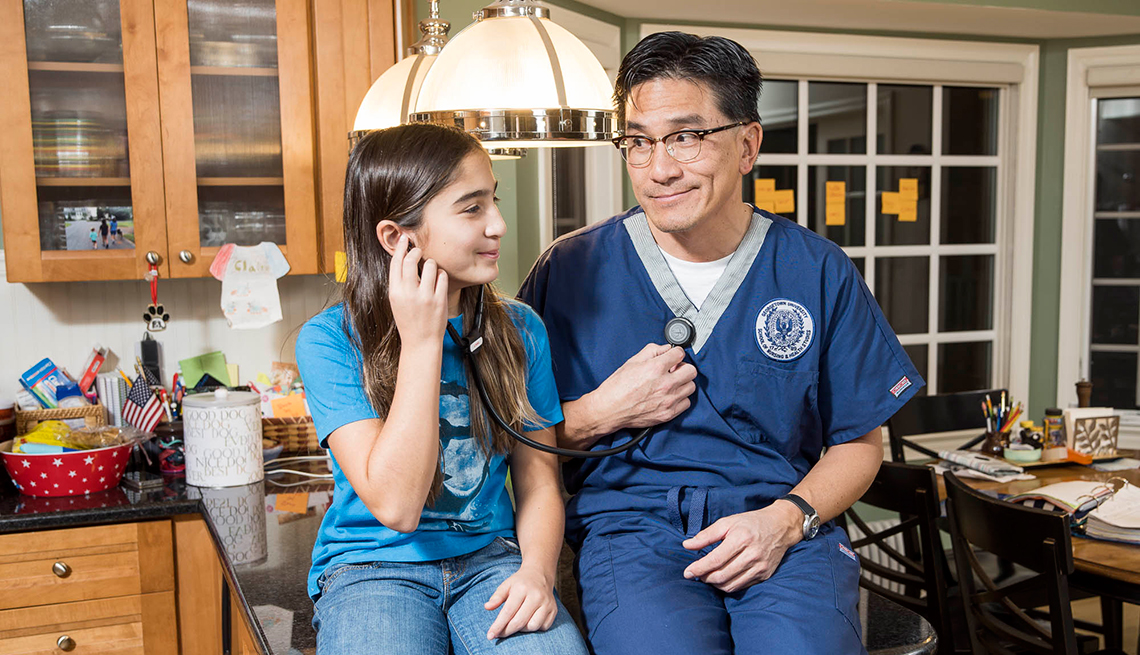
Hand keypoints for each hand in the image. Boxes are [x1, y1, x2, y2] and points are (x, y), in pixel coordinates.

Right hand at [388, 235, 447, 345]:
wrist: (421, 341)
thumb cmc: (408, 320)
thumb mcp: (397, 301)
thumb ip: (399, 282)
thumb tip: (403, 258)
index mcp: (395, 292)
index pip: (396, 263)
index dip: (400, 248)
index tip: (404, 240)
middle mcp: (409, 293)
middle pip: (411, 260)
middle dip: (416, 252)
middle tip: (419, 251)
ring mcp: (425, 297)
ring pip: (430, 265)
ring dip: (431, 264)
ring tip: (430, 271)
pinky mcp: (440, 300)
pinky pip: (442, 276)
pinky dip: (441, 275)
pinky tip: (438, 280)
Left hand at [484, 566, 557, 639]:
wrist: (540, 574)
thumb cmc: (520, 583)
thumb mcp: (506, 585)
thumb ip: (497, 596)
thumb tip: (487, 607)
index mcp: (522, 588)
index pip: (508, 611)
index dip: (498, 625)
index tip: (490, 635)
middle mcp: (536, 596)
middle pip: (519, 621)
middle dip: (507, 631)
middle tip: (500, 634)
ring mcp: (547, 603)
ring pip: (532, 626)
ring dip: (521, 629)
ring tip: (516, 622)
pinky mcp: (554, 610)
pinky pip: (543, 627)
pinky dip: (534, 628)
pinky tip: (528, 620)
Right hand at [596, 343, 696, 429]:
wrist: (609, 410)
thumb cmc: (617, 387)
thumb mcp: (632, 361)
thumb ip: (652, 351)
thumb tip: (666, 348)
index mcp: (656, 368)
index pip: (680, 354)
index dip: (675, 354)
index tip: (673, 357)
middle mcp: (665, 384)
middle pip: (691, 371)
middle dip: (683, 368)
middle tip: (674, 370)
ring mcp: (668, 400)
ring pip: (691, 387)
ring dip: (683, 383)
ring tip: (671, 384)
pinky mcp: (668, 414)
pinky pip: (686, 403)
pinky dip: (680, 399)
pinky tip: (669, 396)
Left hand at [681, 502, 802, 592]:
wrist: (781, 526)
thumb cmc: (751, 522)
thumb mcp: (727, 522)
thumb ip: (706, 535)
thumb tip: (687, 545)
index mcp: (741, 538)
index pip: (715, 560)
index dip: (699, 568)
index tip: (687, 572)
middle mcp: (752, 555)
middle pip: (722, 576)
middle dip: (705, 578)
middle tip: (696, 574)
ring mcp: (760, 567)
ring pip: (731, 585)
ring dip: (715, 584)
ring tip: (708, 576)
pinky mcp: (765, 575)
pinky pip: (742, 586)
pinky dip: (728, 585)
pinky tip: (722, 578)